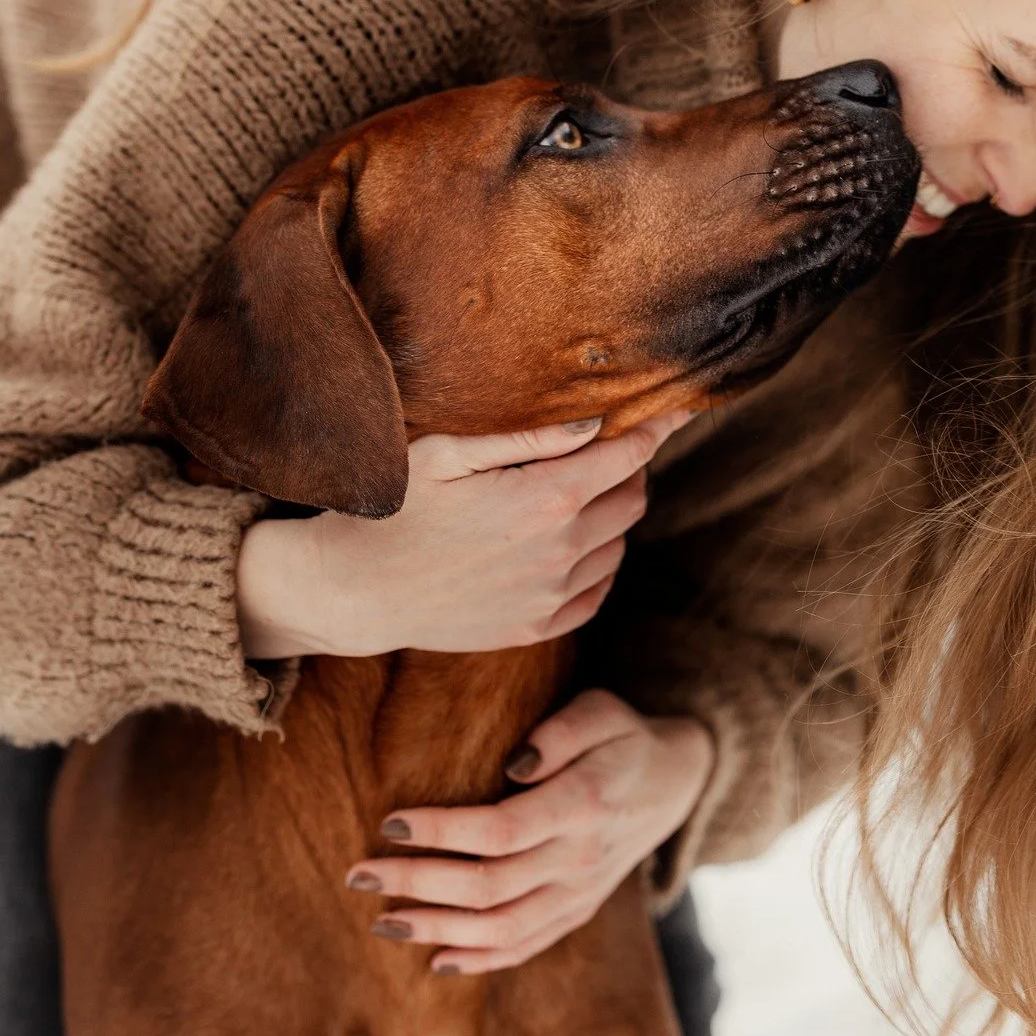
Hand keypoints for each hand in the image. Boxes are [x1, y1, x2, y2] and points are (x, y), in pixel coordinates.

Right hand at [236, 411, 693, 657]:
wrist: (357, 589)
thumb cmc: (397, 508)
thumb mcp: (448, 452)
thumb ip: (528, 438)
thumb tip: (594, 423)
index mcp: (545, 499)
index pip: (630, 456)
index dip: (659, 427)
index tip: (678, 409)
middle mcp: (561, 551)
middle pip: (634, 499)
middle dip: (629, 469)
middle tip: (601, 451)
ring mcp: (552, 595)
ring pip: (619, 544)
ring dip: (611, 515)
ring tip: (571, 497)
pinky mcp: (538, 627)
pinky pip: (597, 590)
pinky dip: (598, 562)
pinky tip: (569, 544)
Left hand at [345, 690, 713, 971]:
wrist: (674, 782)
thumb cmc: (622, 737)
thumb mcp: (602, 710)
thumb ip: (562, 731)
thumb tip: (514, 765)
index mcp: (583, 804)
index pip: (501, 830)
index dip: (442, 832)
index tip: (389, 822)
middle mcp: (579, 858)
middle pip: (489, 886)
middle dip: (417, 884)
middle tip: (358, 874)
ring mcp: (579, 892)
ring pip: (502, 928)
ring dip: (437, 930)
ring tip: (381, 922)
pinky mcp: (576, 911)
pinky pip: (527, 946)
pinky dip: (480, 960)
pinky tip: (434, 959)